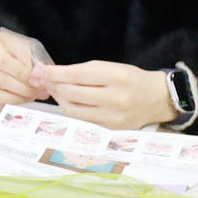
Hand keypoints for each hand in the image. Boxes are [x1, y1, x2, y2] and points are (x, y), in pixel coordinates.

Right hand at [0, 29, 46, 112]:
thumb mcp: (22, 46)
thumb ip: (31, 61)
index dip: (21, 74)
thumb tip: (37, 80)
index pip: (1, 61)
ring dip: (12, 100)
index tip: (35, 80)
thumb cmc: (9, 47)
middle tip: (35, 92)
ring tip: (26, 98)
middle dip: (21, 89)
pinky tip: (12, 101)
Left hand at [46, 60, 176, 130]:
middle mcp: (117, 98)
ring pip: (73, 109)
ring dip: (59, 99)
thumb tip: (51, 74)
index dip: (54, 73)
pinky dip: (71, 110)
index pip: (77, 74)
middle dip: (53, 85)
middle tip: (43, 80)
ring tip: (55, 90)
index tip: (39, 70)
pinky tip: (67, 101)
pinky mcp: (112, 129)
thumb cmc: (132, 79)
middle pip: (72, 93)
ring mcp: (114, 117)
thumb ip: (83, 71)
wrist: (158, 99)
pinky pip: (82, 120)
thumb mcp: (112, 67)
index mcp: (118, 77)